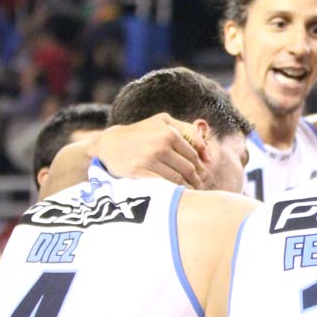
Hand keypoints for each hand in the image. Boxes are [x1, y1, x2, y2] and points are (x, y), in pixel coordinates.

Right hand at [91, 113, 211, 187]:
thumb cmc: (140, 133)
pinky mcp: (138, 172)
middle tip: (198, 187)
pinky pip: (163, 185)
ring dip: (186, 188)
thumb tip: (207, 152)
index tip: (202, 176)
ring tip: (189, 193)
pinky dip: (172, 191)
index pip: (193, 156)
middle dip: (196, 180)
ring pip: (177, 179)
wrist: (109, 143)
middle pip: (188, 169)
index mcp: (169, 133)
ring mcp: (148, 159)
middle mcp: (160, 145)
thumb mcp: (163, 122)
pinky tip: (174, 194)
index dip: (200, 168)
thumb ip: (188, 130)